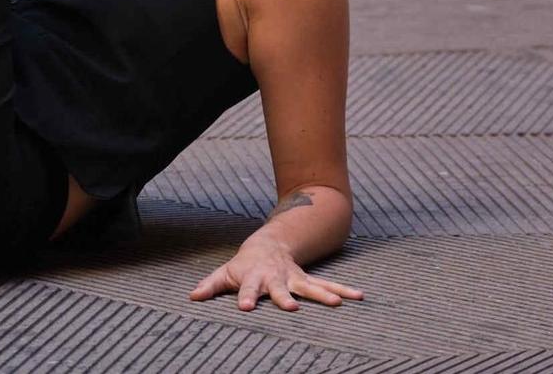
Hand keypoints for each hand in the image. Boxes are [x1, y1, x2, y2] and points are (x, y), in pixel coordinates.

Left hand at [190, 239, 363, 312]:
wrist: (269, 244)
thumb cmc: (245, 264)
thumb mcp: (226, 272)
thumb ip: (210, 285)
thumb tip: (192, 297)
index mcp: (254, 278)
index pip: (248, 289)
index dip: (246, 297)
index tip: (245, 307)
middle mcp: (277, 278)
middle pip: (281, 289)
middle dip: (286, 298)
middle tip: (292, 307)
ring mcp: (295, 279)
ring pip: (311, 286)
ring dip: (324, 294)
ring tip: (338, 304)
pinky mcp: (308, 281)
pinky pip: (329, 285)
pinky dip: (344, 290)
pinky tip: (360, 297)